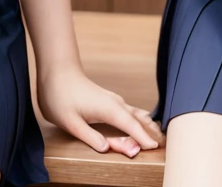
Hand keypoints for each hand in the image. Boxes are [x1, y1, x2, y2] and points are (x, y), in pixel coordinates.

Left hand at [37, 63, 162, 157]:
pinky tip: (143, 123)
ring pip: (136, 114)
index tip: (155, 148)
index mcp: (109, 109)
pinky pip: (130, 112)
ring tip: (159, 137)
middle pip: (139, 119)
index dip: (143, 138)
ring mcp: (113, 100)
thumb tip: (107, 149)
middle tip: (164, 146)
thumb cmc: (60, 96)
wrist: (57, 71)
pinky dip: (139, 120)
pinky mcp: (109, 101)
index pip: (131, 126)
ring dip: (147, 126)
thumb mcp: (71, 122)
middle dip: (151, 132)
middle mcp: (115, 103)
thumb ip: (90, 137)